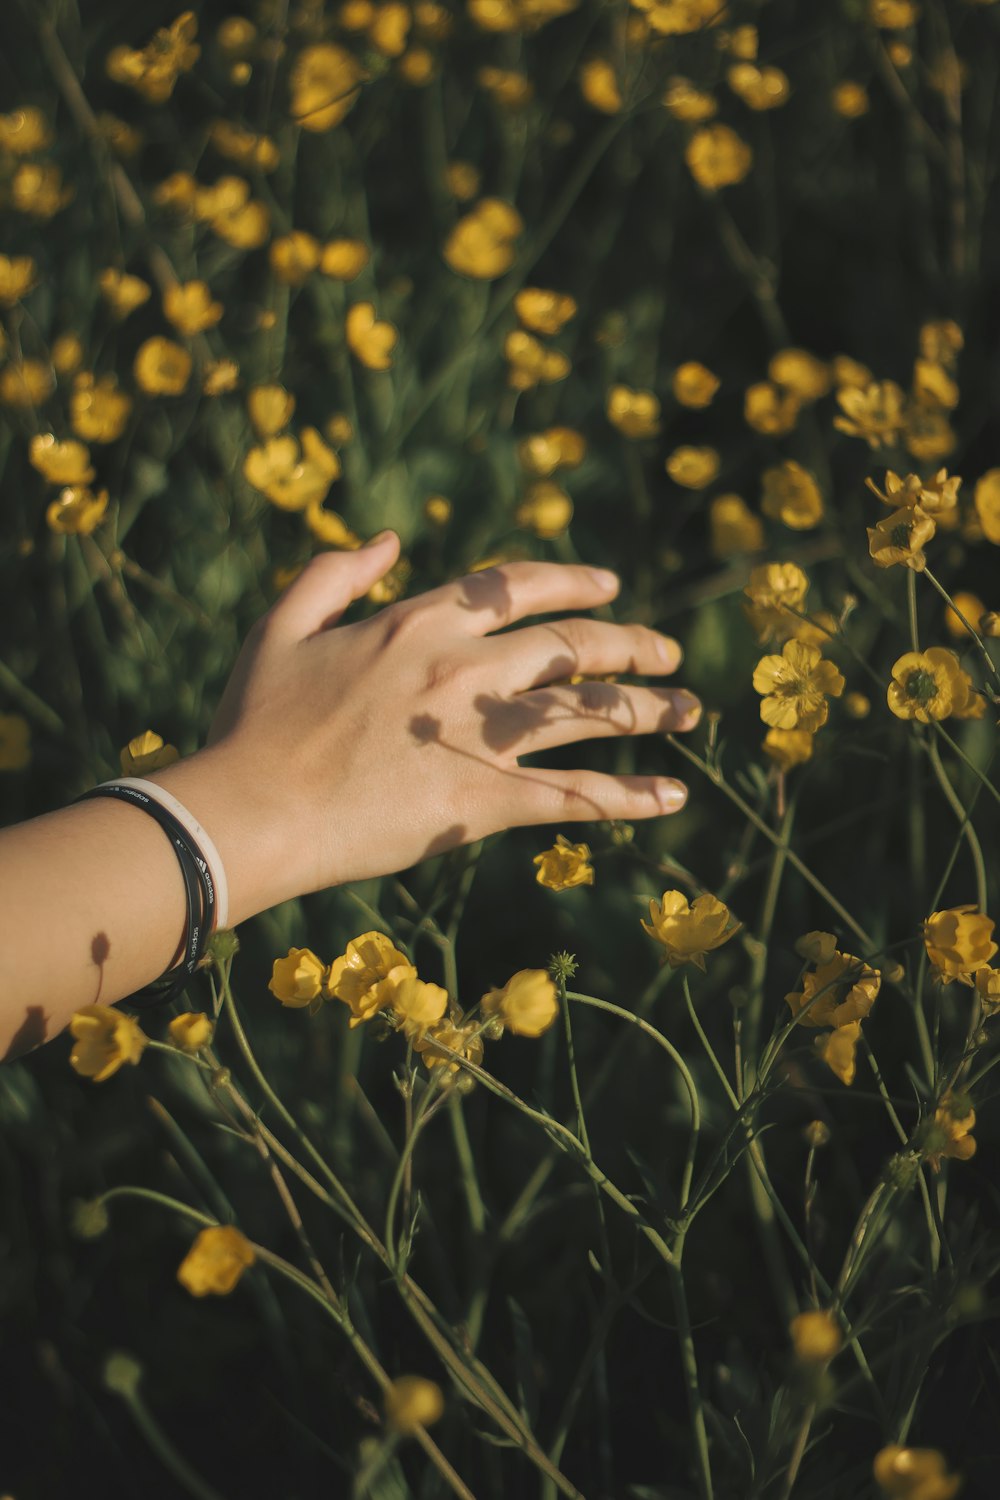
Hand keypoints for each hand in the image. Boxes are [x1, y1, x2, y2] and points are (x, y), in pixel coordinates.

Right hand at [148, 533, 700, 923]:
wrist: (252, 810)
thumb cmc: (255, 723)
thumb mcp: (280, 626)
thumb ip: (334, 573)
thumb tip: (390, 541)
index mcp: (419, 621)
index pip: (519, 586)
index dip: (574, 581)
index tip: (610, 584)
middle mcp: (464, 668)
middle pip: (574, 645)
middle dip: (630, 644)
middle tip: (667, 653)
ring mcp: (479, 734)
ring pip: (588, 713)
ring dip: (648, 709)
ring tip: (691, 712)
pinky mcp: (483, 801)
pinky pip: (573, 796)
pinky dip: (629, 797)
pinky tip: (672, 797)